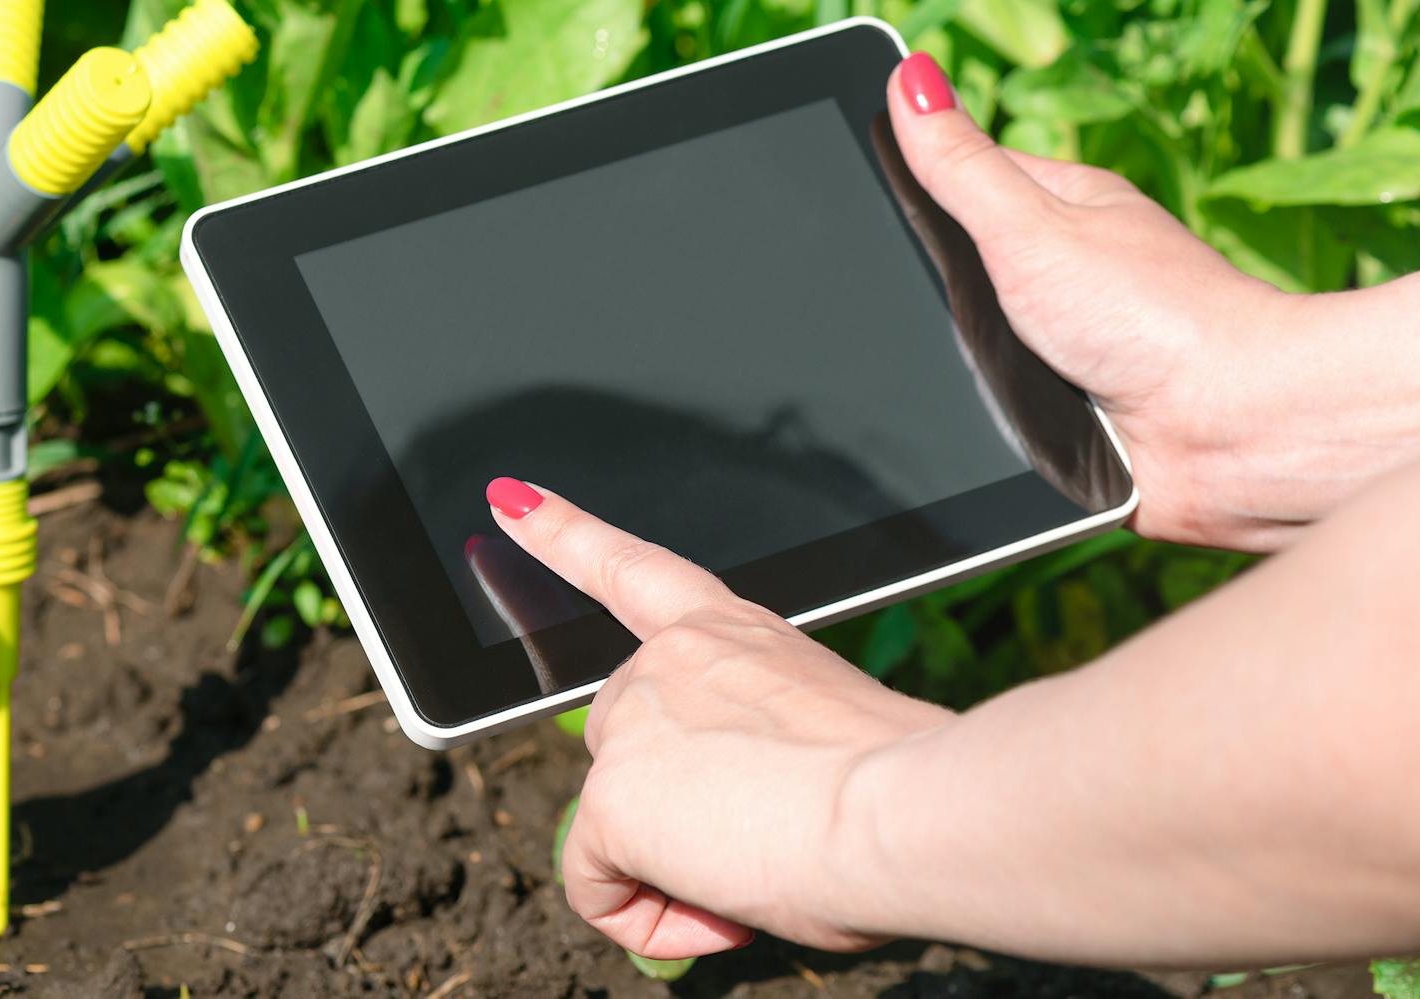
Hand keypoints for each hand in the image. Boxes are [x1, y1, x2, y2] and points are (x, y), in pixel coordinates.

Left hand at [483, 477, 950, 957]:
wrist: (909, 808)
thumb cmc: (903, 784)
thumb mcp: (829, 736)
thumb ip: (764, 750)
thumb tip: (747, 822)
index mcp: (735, 630)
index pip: (631, 569)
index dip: (563, 531)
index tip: (510, 500)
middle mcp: (671, 658)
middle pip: (627, 753)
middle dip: (673, 813)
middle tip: (763, 847)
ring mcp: (633, 719)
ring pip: (621, 826)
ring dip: (680, 871)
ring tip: (764, 871)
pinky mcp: (612, 794)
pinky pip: (599, 886)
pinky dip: (650, 919)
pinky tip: (719, 911)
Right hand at [888, 53, 1294, 550]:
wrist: (1228, 430)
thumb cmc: (1154, 316)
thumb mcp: (1032, 227)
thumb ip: (962, 165)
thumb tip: (909, 75)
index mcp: (1062, 208)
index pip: (961, 178)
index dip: (907, 186)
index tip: (852, 196)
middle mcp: (1066, 272)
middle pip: (958, 268)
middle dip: (924, 293)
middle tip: (897, 305)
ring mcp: (1066, 342)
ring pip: (967, 345)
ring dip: (949, 365)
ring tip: (946, 371)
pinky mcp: (1065, 413)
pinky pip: (993, 409)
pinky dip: (981, 418)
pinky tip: (973, 419)